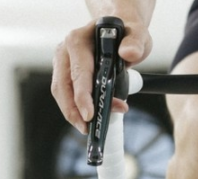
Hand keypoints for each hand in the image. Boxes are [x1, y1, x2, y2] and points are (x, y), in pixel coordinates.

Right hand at [51, 18, 152, 133]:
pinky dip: (75, 109)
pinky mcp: (66, 74)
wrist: (118, 30)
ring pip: (61, 93)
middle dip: (73, 111)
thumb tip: (129, 53)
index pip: (78, 72)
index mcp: (78, 40)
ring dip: (72, 113)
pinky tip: (87, 120)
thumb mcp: (137, 35)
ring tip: (87, 129)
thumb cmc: (126, 34)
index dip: (82, 95)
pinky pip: (66, 95)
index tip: (89, 114)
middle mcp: (65, 51)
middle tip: (87, 129)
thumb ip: (136, 43)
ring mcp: (63, 63)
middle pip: (63, 86)